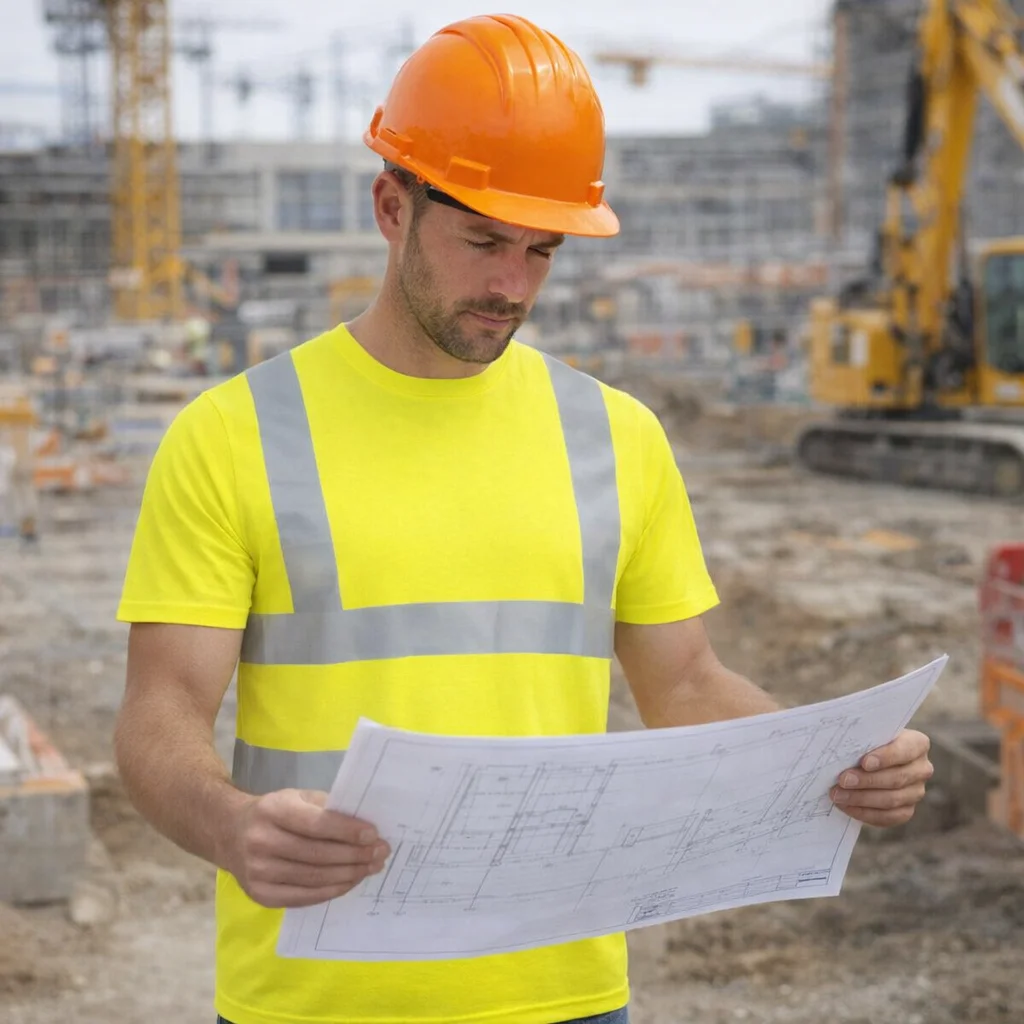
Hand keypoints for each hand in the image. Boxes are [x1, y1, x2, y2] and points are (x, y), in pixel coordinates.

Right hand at [226, 789, 390, 907]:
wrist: (230, 833)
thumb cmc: (274, 812)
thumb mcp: (297, 797)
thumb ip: (326, 808)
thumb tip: (364, 826)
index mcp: (273, 810)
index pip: (316, 823)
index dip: (347, 831)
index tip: (373, 834)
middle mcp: (261, 842)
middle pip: (317, 855)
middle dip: (354, 855)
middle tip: (380, 854)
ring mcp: (258, 872)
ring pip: (313, 878)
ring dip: (348, 875)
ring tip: (370, 868)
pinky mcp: (260, 895)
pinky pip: (303, 897)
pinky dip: (330, 890)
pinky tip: (349, 881)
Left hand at [829, 728, 933, 826]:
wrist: (868, 757)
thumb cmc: (866, 740)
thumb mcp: (867, 733)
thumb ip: (861, 737)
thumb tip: (840, 747)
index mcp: (917, 744)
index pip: (905, 750)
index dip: (886, 757)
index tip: (864, 762)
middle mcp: (922, 768)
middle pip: (897, 778)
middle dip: (867, 781)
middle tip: (842, 780)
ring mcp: (916, 791)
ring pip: (892, 800)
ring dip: (861, 799)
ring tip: (838, 795)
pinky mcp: (906, 810)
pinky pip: (889, 817)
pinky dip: (865, 813)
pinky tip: (846, 806)